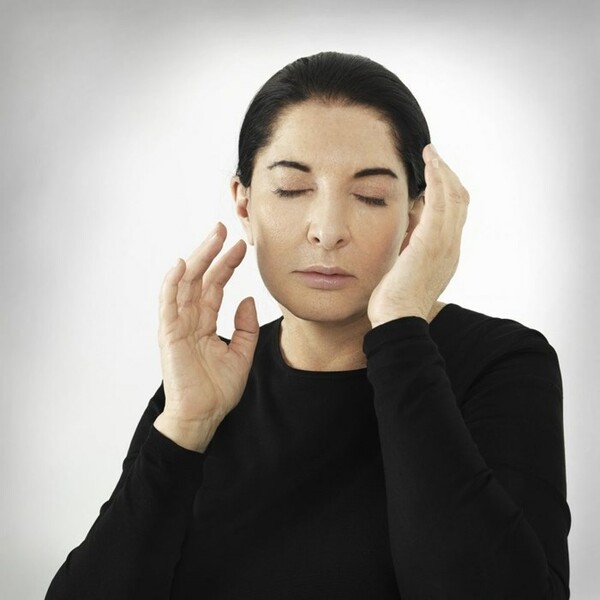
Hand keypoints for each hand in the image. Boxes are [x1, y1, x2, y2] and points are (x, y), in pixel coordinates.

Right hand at [154, 222, 258, 451]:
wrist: (203, 416)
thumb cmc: (217, 390)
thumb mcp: (242, 354)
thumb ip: (246, 327)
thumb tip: (249, 300)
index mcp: (204, 322)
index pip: (215, 286)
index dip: (227, 264)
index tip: (242, 246)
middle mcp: (189, 319)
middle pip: (200, 278)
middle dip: (211, 252)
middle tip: (223, 228)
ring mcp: (178, 325)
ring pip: (185, 284)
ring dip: (197, 258)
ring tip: (212, 237)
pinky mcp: (169, 334)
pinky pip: (168, 304)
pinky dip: (172, 283)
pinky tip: (182, 264)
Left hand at [367, 144, 468, 326]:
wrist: (397, 318)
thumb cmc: (395, 300)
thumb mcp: (405, 267)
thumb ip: (410, 246)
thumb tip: (406, 224)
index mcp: (447, 253)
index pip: (455, 214)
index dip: (448, 192)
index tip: (435, 175)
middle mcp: (452, 246)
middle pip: (460, 201)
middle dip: (448, 176)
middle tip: (434, 158)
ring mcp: (445, 243)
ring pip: (453, 196)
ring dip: (443, 171)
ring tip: (431, 153)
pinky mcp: (431, 240)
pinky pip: (440, 201)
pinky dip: (437, 178)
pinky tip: (430, 163)